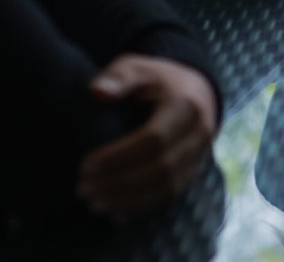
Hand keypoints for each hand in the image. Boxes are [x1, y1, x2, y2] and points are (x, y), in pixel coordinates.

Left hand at [76, 55, 217, 217]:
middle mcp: (199, 133)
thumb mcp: (138, 68)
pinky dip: (142, 207)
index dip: (118, 157)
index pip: (153, 139)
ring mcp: (200, 155)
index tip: (85, 164)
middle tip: (83, 188)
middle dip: (119, 183)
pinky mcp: (194, 171)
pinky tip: (114, 214)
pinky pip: (170, 196)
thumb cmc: (158, 80)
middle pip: (160, 168)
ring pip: (167, 187)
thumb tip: (97, 92)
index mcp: (185, 106)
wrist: (196, 91)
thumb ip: (118, 77)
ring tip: (93, 203)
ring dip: (128, 200)